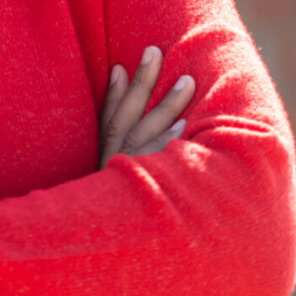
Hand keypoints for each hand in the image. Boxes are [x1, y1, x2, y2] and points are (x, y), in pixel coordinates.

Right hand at [99, 44, 194, 169]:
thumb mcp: (112, 152)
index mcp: (109, 149)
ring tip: (186, 81)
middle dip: (142, 81)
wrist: (127, 243)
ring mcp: (135, 166)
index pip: (110, 115)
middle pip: (128, 114)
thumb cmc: (127, 181)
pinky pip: (163, 159)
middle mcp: (118, 155)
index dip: (114, 90)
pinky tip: (185, 125)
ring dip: (167, 105)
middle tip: (154, 52)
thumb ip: (114, 114)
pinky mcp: (152, 180)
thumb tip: (118, 70)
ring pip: (149, 130)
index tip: (119, 65)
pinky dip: (170, 140)